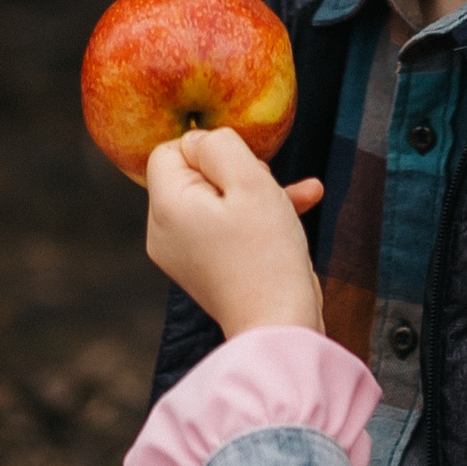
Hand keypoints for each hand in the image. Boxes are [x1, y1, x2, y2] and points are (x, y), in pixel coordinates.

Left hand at [144, 128, 325, 338]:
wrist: (279, 326)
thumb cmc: (267, 254)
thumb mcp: (251, 182)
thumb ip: (221, 147)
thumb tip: (202, 139)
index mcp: (166, 206)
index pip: (170, 149)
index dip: (210, 148)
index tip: (244, 167)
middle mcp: (163, 230)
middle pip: (193, 175)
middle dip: (237, 172)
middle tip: (269, 187)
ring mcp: (182, 253)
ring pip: (216, 199)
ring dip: (257, 192)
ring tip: (294, 197)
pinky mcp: (205, 267)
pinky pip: (224, 226)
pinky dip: (255, 216)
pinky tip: (302, 203)